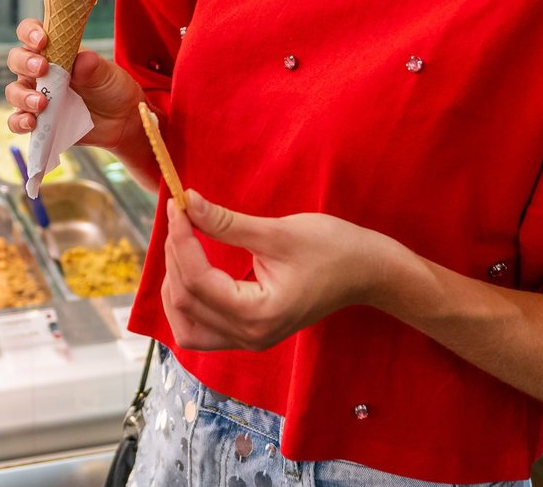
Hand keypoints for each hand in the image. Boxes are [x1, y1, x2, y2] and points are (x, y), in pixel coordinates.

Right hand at [4, 18, 143, 148]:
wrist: (120, 121)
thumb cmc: (111, 89)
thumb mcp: (109, 75)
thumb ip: (94, 67)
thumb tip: (83, 59)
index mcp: (54, 51)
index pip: (31, 33)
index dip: (30, 32)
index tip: (42, 40)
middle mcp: (39, 72)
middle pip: (16, 59)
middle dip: (25, 62)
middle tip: (42, 68)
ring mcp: (35, 96)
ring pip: (13, 91)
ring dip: (22, 96)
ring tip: (42, 103)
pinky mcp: (36, 120)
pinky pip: (16, 121)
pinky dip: (19, 122)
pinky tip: (32, 123)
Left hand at [161, 190, 400, 351]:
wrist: (367, 273)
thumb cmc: (332, 249)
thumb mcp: (278, 232)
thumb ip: (227, 223)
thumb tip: (188, 202)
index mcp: (259, 314)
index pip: (197, 280)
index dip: (180, 239)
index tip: (177, 205)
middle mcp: (250, 336)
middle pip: (186, 301)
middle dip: (174, 256)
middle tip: (181, 217)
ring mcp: (249, 340)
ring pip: (185, 325)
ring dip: (174, 285)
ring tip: (182, 244)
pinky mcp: (249, 334)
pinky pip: (200, 331)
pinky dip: (186, 304)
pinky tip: (188, 273)